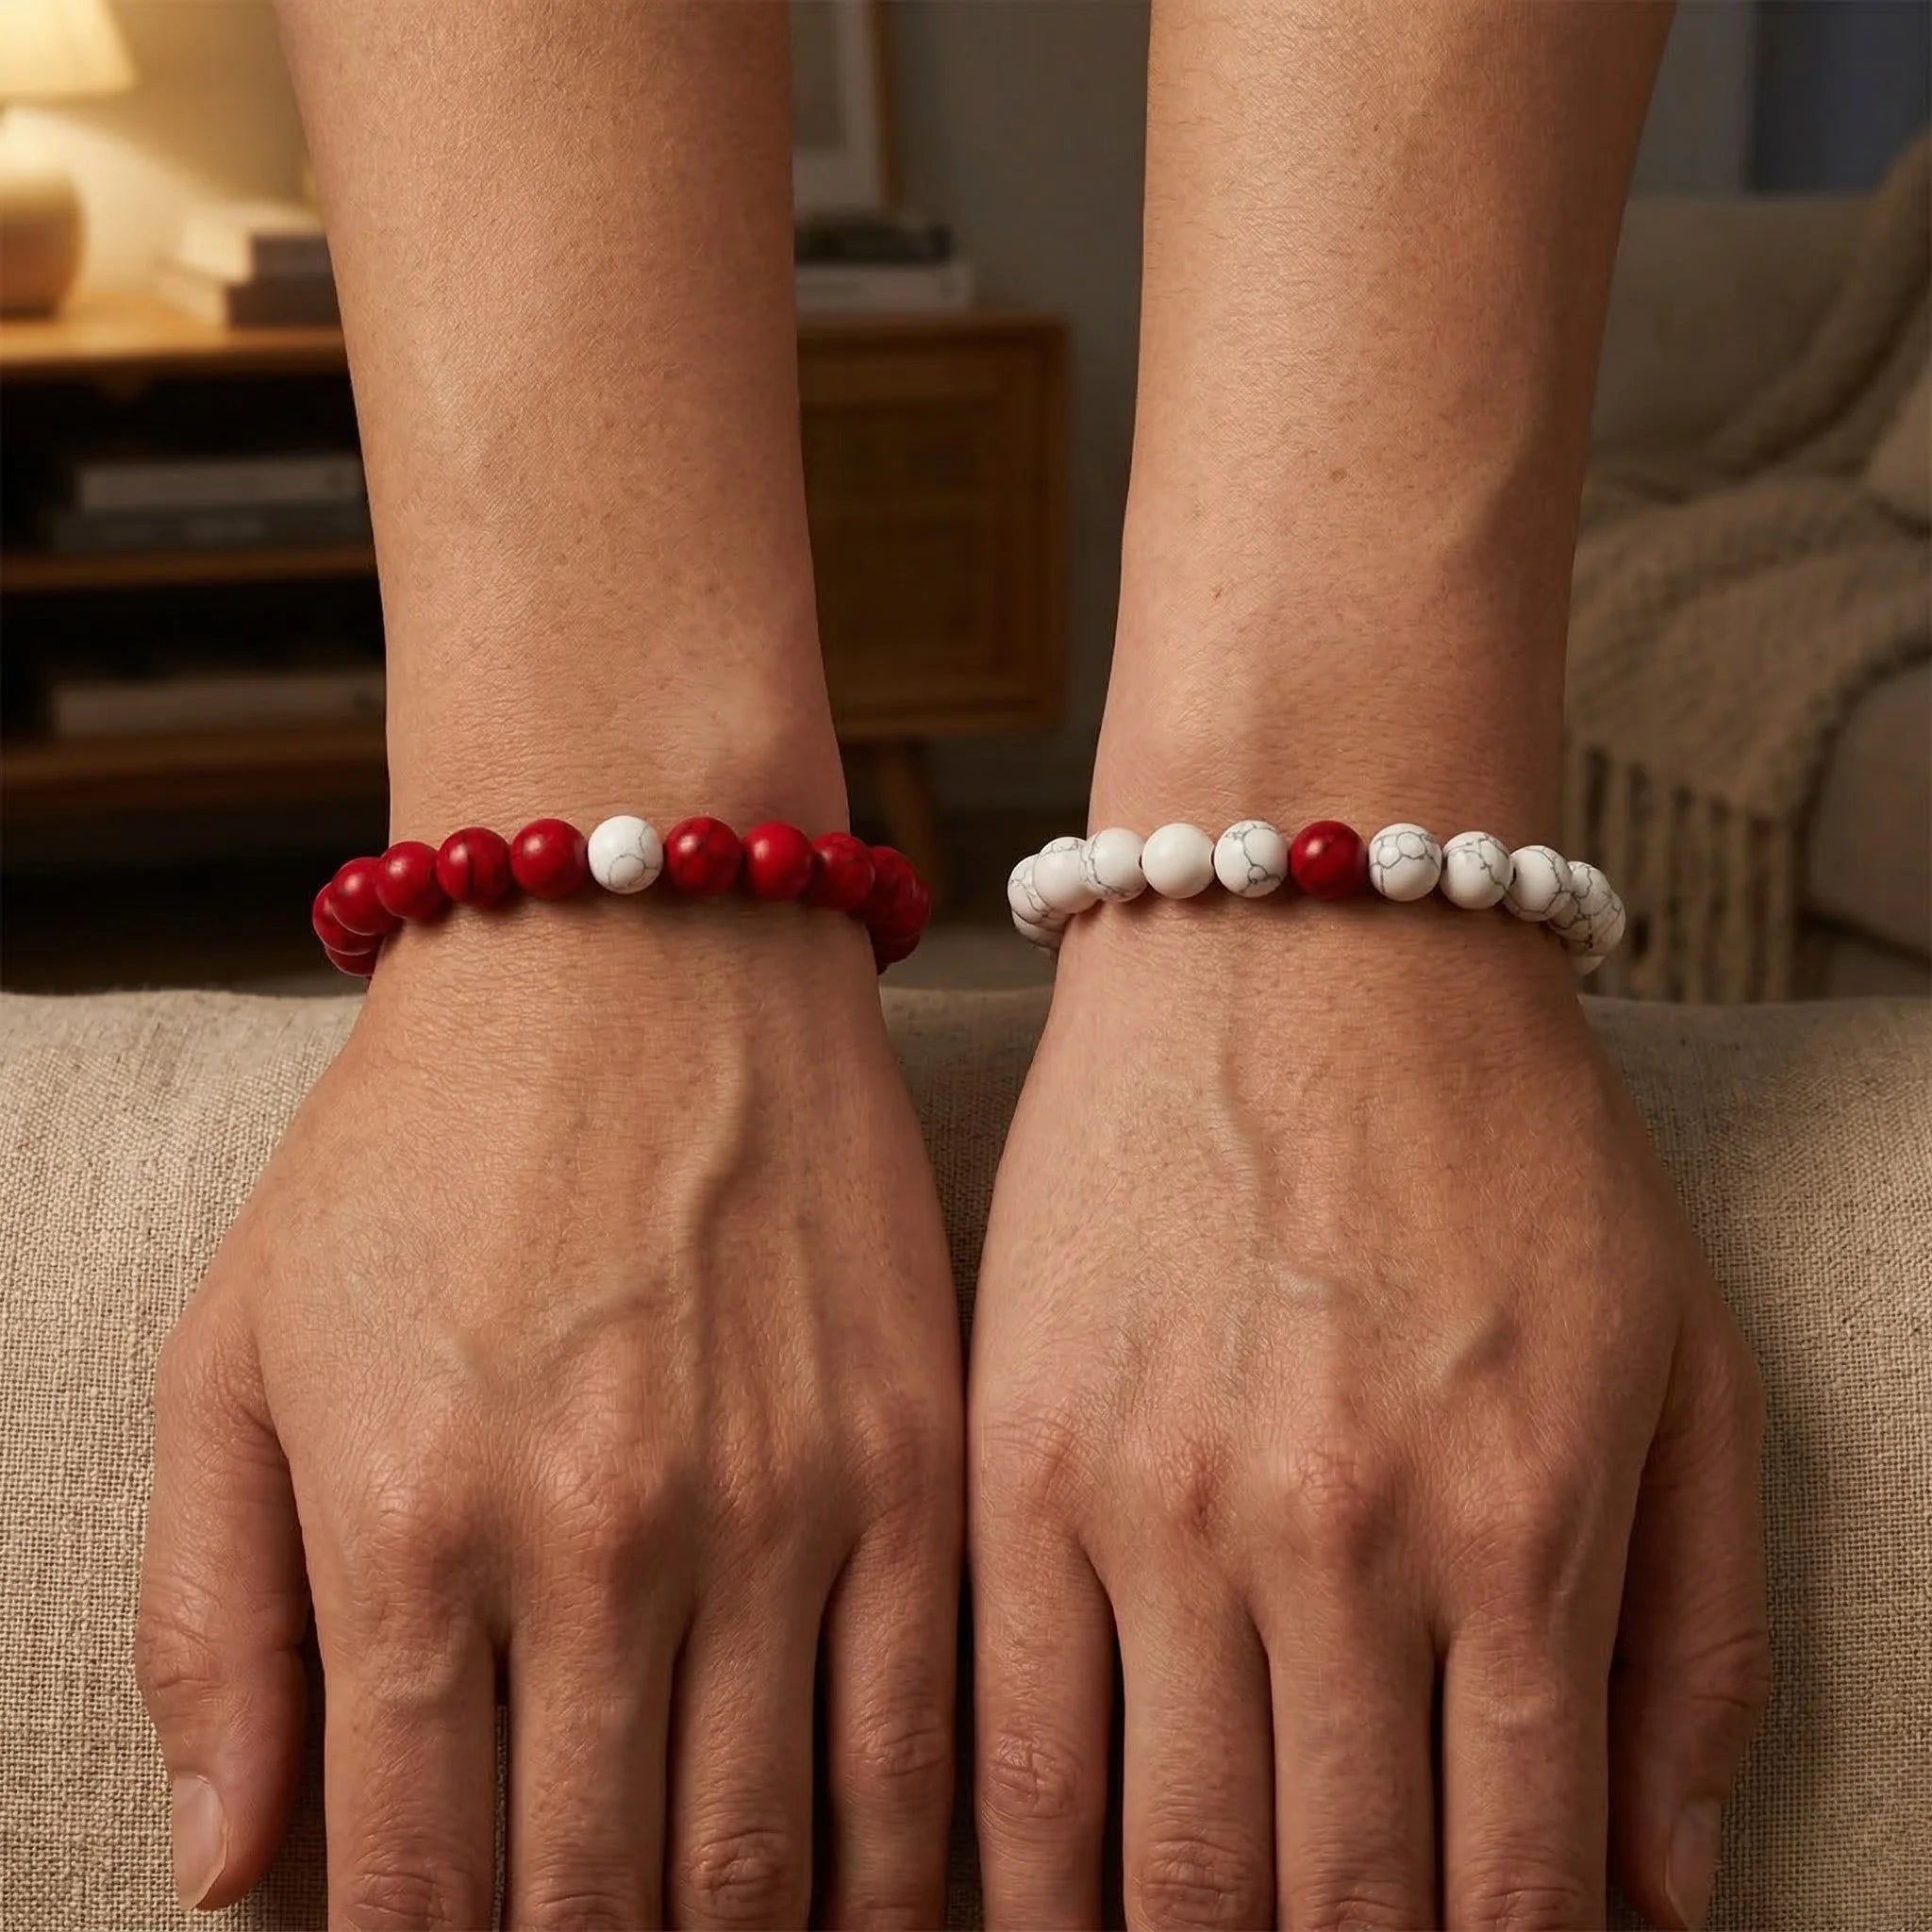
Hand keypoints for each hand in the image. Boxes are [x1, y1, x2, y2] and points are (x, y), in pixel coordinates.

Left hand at [136, 902, 961, 1927]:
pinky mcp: (912, 1458)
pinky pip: (920, 1733)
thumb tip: (235, 1874)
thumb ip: (210, 1623)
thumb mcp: (235, 1352)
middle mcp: (605, 1540)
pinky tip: (859, 1893)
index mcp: (414, 1527)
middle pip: (603, 1895)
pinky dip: (891, 1857)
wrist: (641, 953)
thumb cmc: (420, 1148)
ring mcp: (781, 1501)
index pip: (420, 1881)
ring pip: (767, 1853)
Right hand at [970, 900, 1768, 1929]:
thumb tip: (1659, 1902)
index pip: (1502, 1897)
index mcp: (1515, 1528)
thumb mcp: (1683, 1365)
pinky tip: (1048, 1895)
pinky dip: (1023, 1869)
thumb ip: (1696, 1648)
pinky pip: (1004, 1736)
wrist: (1297, 935)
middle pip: (1322, 1909)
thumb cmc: (1508, 1140)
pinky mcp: (1016, 1449)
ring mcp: (1151, 1497)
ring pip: (1154, 1865)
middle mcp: (1329, 1537)